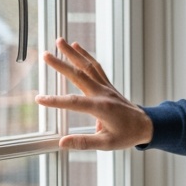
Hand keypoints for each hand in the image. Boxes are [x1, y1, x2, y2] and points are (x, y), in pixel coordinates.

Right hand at [35, 38, 153, 149]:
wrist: (147, 125)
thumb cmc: (127, 135)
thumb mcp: (107, 144)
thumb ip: (84, 142)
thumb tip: (62, 143)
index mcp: (101, 108)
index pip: (74, 103)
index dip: (56, 101)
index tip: (39, 99)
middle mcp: (103, 94)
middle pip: (79, 76)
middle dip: (61, 65)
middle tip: (45, 55)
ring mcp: (106, 87)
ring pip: (88, 67)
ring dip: (74, 53)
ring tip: (60, 41)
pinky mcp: (108, 85)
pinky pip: (96, 68)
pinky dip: (86, 56)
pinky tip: (77, 47)